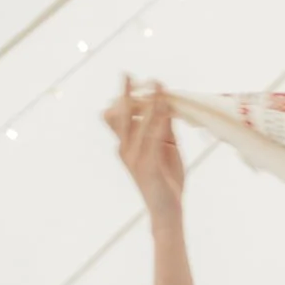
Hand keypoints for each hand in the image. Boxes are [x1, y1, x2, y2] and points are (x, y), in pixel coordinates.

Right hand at [103, 76, 183, 221]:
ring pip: (138, 122)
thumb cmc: (166, 181)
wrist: (167, 211)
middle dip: (124, 93)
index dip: (123, 96)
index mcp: (126, 146)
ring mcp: (135, 158)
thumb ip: (164, 128)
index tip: (132, 78)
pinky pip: (153, 137)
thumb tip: (166, 103)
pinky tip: (165, 106)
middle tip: (127, 73)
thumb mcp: (166, 149)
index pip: (117, 116)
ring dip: (148, 101)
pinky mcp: (148, 165)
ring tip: (157, 84)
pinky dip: (159, 120)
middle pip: (120, 115)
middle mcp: (125, 149)